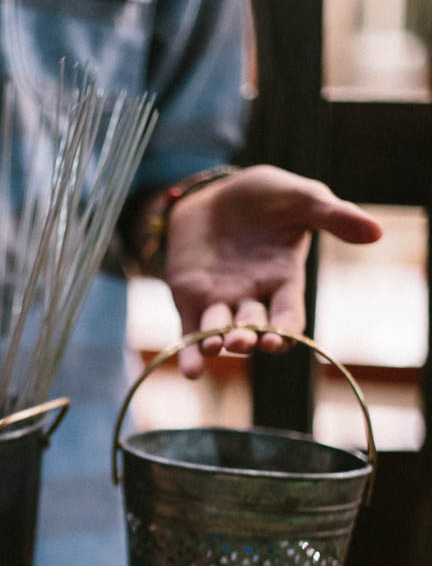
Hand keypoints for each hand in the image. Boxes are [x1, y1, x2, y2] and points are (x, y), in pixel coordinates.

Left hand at [156, 165, 382, 376]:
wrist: (217, 192)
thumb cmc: (266, 197)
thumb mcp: (302, 198)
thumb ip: (334, 216)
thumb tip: (376, 231)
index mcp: (284, 281)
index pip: (288, 316)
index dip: (284, 331)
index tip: (278, 338)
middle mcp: (253, 298)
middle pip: (253, 330)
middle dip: (249, 339)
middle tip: (243, 341)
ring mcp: (220, 302)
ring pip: (220, 334)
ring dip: (217, 344)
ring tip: (215, 346)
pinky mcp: (189, 300)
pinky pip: (190, 332)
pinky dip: (189, 354)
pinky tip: (191, 372)